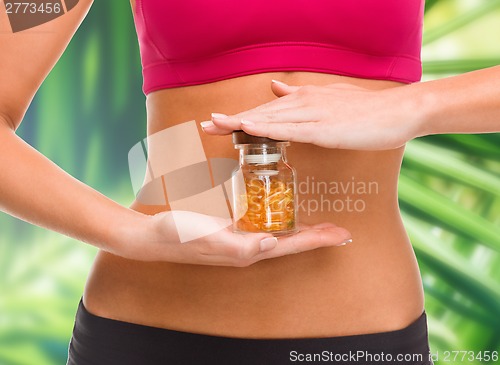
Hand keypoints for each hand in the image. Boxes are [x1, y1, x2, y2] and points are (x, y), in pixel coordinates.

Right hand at [113, 210, 351, 266]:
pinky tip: (282, 210)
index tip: (342, 233)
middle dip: (316, 235)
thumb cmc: (179, 236)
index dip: (317, 239)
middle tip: (340, 228)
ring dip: (301, 228)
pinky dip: (278, 217)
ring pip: (279, 232)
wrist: (154, 236)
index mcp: (248, 251)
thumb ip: (239, 246)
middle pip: (291, 241)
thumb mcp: (208, 238)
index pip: (291, 245)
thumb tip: (273, 243)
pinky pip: (262, 223)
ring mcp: (240, 238)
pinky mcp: (231, 229)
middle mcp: (249, 247)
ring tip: (321, 223)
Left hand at [202, 80, 422, 149]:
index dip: (239, 117)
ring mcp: (312, 115)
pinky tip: (247, 127)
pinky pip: (289, 129)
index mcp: (304, 100)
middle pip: (260, 113)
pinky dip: (266, 128)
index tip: (216, 123)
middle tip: (203, 127)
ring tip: (213, 126)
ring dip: (239, 122)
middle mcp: (303, 104)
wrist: (398, 111)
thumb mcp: (329, 99)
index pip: (265, 110)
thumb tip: (275, 88)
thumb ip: (300, 95)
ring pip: (269, 120)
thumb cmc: (366, 111)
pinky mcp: (324, 129)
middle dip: (230, 121)